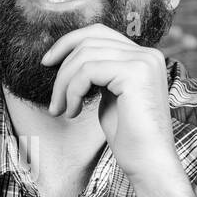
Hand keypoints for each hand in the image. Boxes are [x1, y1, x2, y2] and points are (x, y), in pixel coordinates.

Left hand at [41, 23, 186, 185]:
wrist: (149, 164)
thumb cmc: (129, 138)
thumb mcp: (110, 97)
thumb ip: (99, 75)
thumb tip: (70, 60)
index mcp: (143, 56)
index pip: (99, 33)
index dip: (69, 42)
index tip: (47, 62)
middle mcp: (147, 54)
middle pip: (89, 40)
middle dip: (62, 68)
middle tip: (53, 100)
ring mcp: (143, 61)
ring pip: (85, 56)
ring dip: (64, 85)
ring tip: (60, 110)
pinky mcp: (135, 73)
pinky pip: (87, 71)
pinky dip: (72, 92)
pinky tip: (72, 112)